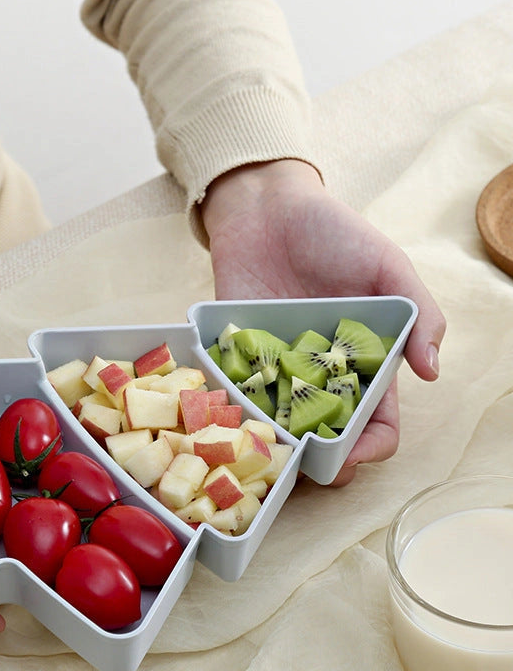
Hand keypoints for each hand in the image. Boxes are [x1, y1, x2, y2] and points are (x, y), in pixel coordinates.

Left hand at [201, 159, 445, 484]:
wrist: (265, 208)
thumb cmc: (333, 232)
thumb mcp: (386, 265)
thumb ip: (418, 314)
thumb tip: (433, 372)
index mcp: (363, 362)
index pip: (377, 422)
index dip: (370, 447)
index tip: (353, 455)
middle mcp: (321, 376)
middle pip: (329, 438)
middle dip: (325, 462)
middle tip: (308, 462)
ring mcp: (278, 371)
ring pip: (283, 430)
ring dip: (280, 448)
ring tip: (271, 455)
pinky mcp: (238, 360)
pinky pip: (239, 398)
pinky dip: (240, 415)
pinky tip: (236, 425)